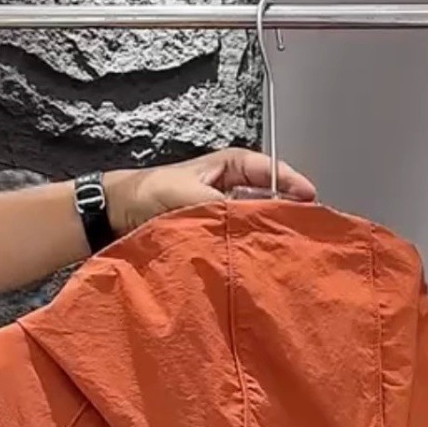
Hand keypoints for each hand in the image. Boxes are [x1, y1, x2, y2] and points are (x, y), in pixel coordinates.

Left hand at [104, 149, 316, 237]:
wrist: (118, 213)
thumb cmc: (149, 191)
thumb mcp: (189, 194)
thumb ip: (222, 208)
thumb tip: (248, 225)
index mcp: (229, 166)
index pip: (270, 171)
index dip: (292, 184)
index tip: (309, 199)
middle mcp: (231, 188)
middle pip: (268, 199)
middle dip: (283, 212)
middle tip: (299, 230)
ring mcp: (224, 212)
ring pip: (254, 221)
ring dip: (263, 233)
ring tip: (280, 248)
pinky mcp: (214, 234)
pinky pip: (237, 239)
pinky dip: (246, 248)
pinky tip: (255, 261)